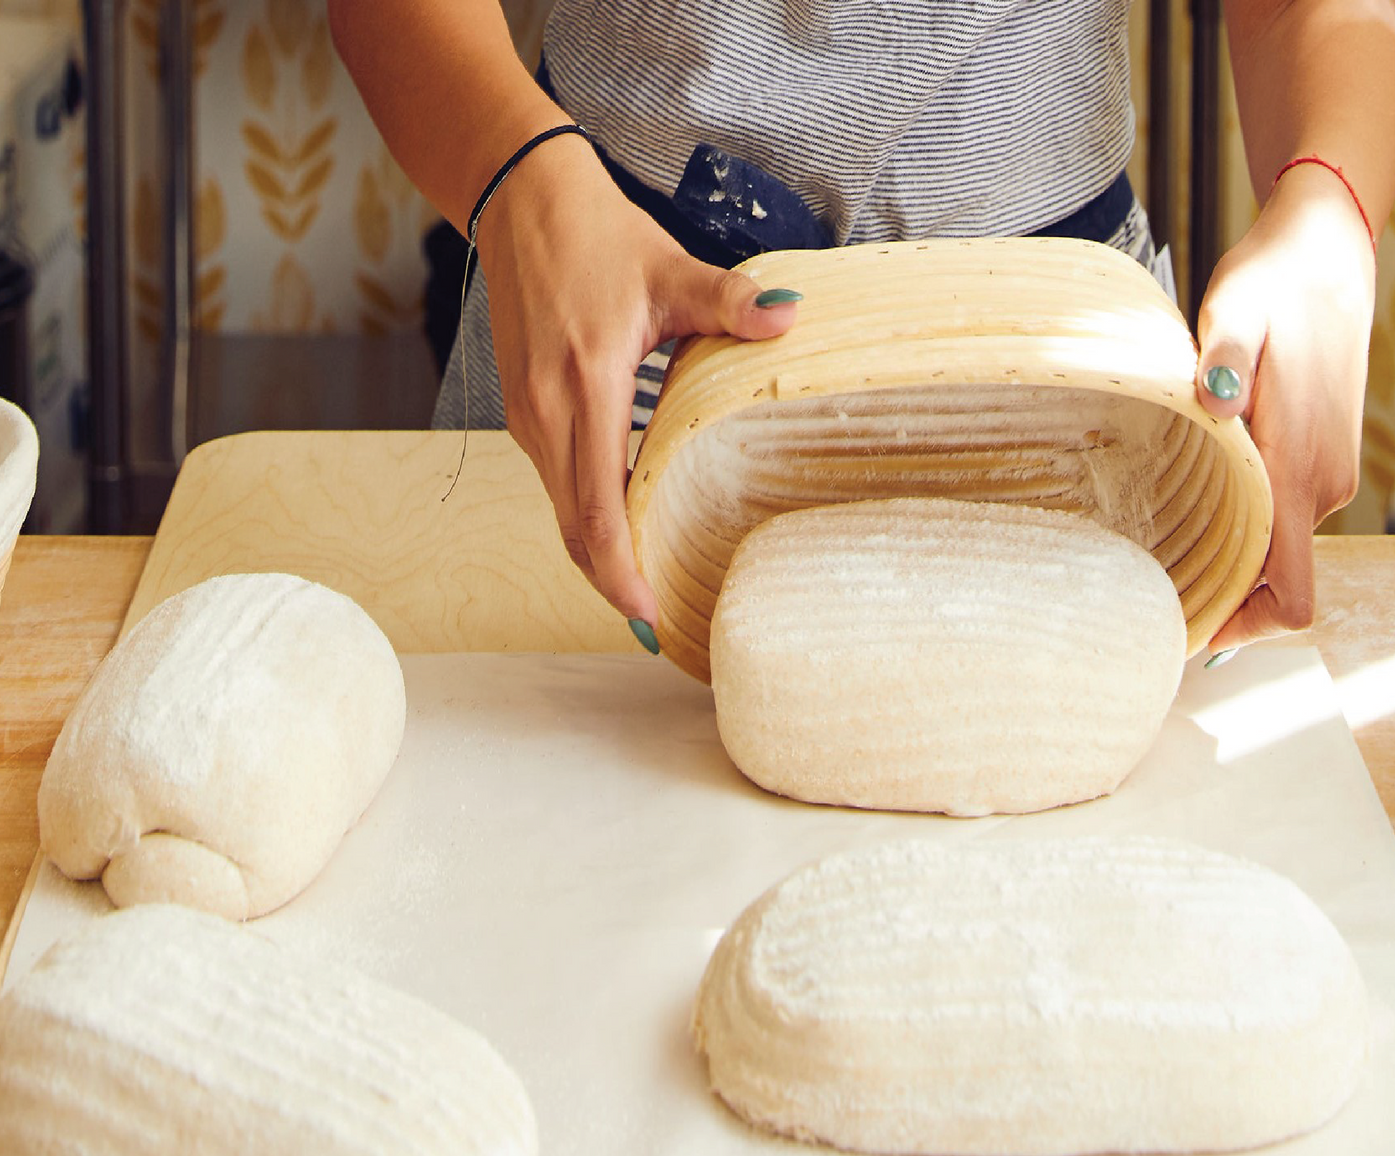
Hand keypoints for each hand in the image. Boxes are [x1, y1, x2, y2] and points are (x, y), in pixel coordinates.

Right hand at [474, 135, 799, 628]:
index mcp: (584, 386)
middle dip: (612, 584)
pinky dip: (587, 521)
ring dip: (599, 557)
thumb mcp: (669, 270)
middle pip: (574, 530)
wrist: (518, 201)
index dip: (621, 572)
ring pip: (562, 513)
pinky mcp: (525, 413)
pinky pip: (558, 486)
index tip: (648, 617)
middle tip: (657, 628)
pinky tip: (624, 533)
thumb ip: (730, 303)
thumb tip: (790, 317)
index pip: (598, 508)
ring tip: (645, 592)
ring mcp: (528, 418)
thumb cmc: (596, 236)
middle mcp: (545, 415)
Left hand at [1193, 162, 1376, 652]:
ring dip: (1224, 556)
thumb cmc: (1274, 284)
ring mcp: (1323, 475)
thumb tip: (1211, 399)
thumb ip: (1221, 360)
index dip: (1243, 629)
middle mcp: (1318, 487)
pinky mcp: (1315, 459)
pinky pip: (1276, 518)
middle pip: (1274, 584)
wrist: (1325, 251)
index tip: (1185, 630)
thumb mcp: (1236, 311)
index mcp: (1297, 472)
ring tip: (1154, 542)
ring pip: (1273, 549)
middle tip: (1141, 590)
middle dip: (1217, 596)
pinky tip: (1189, 498)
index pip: (1291, 595)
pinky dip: (1237, 525)